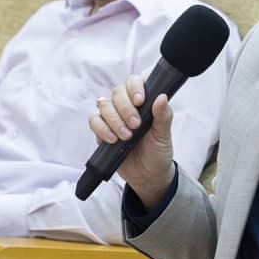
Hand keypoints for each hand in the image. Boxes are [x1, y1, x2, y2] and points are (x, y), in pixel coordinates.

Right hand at [90, 75, 175, 206]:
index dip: (134, 88)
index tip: (140, 101)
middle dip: (125, 108)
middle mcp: (126, 106)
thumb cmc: (158, 151)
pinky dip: (101, 129)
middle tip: (135, 125)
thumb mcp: (164, 135)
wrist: (148, 176)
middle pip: (117, 92)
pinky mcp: (102, 131)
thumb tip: (162, 97)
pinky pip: (94, 121)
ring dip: (114, 120)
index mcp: (143, 102)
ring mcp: (113, 118)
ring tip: (126, 136)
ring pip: (104, 106)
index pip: (133, 82)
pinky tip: (112, 139)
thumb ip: (163, 116)